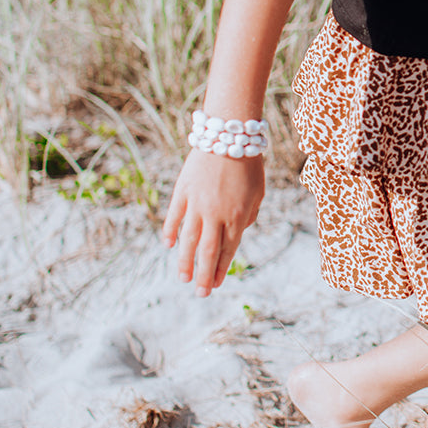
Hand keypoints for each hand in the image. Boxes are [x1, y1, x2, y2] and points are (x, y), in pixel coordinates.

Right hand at [162, 152, 263, 296]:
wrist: (229, 134)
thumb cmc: (249, 163)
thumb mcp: (258, 192)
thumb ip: (249, 215)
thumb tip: (237, 233)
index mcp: (237, 216)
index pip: (227, 251)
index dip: (221, 269)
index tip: (215, 285)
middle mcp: (215, 215)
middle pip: (207, 252)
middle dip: (203, 275)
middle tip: (200, 293)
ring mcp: (196, 204)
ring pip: (188, 240)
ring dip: (185, 261)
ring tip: (183, 278)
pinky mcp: (182, 192)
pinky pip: (174, 217)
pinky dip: (170, 232)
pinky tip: (169, 246)